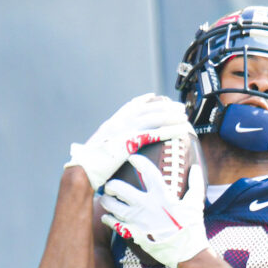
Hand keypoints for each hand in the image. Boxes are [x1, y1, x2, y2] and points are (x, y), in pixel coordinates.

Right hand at [65, 93, 190, 189]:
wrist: (83, 171)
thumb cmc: (91, 168)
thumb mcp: (103, 152)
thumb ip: (113, 146)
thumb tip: (120, 151)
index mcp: (110, 125)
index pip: (129, 107)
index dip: (143, 100)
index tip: (154, 96)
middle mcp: (116, 123)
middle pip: (145, 109)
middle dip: (164, 106)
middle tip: (180, 106)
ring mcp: (121, 131)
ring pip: (151, 118)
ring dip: (169, 116)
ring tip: (184, 116)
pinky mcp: (128, 141)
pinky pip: (153, 134)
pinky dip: (168, 131)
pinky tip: (180, 131)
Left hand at [100, 157, 208, 267]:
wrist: (187, 253)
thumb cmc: (192, 228)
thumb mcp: (196, 204)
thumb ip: (195, 184)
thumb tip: (195, 168)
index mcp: (161, 195)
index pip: (147, 171)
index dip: (138, 161)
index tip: (132, 158)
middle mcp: (146, 205)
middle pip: (119, 188)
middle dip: (112, 184)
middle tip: (111, 185)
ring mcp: (137, 220)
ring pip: (112, 205)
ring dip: (106, 201)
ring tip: (106, 199)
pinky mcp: (133, 233)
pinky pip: (113, 224)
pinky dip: (108, 219)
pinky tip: (106, 216)